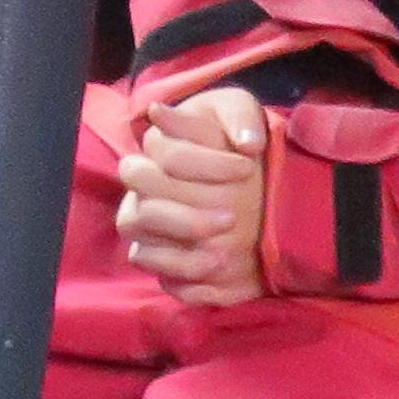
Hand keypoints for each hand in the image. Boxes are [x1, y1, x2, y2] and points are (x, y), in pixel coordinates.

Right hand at [114, 85, 271, 307]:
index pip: (163, 159)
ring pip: (142, 252)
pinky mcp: (169, 266)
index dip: (204, 164)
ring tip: (226, 255)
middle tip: (233, 217)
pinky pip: (165, 282)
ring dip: (183, 257)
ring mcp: (150, 235)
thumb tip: (246, 142)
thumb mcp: (243, 116)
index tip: (246, 167)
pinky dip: (189, 281)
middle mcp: (143, 196)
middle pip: (141, 212)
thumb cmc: (238, 142)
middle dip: (186, 219)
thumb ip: (241, 119)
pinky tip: (220, 272)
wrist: (257, 183)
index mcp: (156, 154)